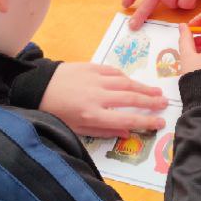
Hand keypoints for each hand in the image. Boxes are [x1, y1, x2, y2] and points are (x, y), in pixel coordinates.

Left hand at [40, 62, 167, 136]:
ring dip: (144, 87)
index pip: (127, 120)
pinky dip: (126, 77)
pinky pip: (114, 72)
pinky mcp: (91, 67)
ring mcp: (95, 79)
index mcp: (92, 115)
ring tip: (157, 92)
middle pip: (131, 99)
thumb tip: (126, 133)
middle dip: (151, 102)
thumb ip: (102, 131)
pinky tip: (133, 82)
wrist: (36, 87)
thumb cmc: (54, 112)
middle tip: (165, 104)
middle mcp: (97, 97)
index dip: (146, 121)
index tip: (160, 123)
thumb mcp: (75, 129)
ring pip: (126, 83)